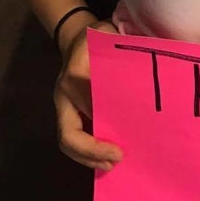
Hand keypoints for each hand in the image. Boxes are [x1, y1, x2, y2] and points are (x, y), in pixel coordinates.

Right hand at [54, 19, 124, 170]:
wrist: (79, 37)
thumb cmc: (97, 37)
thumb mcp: (106, 36)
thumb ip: (118, 52)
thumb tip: (135, 84)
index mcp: (72, 79)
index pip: (81, 112)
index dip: (94, 138)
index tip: (117, 148)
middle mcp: (64, 97)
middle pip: (68, 136)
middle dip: (91, 153)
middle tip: (117, 159)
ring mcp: (66, 107)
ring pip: (70, 141)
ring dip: (89, 157)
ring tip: (113, 164)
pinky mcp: (72, 112)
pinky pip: (77, 136)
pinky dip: (90, 151)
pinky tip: (108, 157)